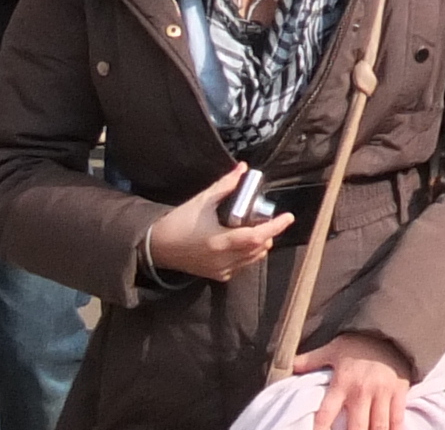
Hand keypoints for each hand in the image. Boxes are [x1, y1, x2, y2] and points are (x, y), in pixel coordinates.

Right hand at [143, 166, 292, 284]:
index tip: (288, 217)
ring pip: (252, 260)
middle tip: (266, 219)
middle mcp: (222, 260)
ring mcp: (219, 270)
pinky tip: (242, 243)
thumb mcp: (203, 201)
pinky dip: (248, 255)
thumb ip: (226, 185)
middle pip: (259, 248)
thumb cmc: (179, 222)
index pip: (257, 237)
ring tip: (256, 229)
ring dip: (260, 245)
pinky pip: (241, 267)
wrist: (156, 247)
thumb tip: (243, 168)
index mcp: (220, 242)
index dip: (275, 227)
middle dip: (269, 233)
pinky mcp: (215, 275)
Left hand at [298, 339, 413, 429]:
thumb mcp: (333, 349)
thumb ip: (312, 360)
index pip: (325, 416)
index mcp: (342, 383)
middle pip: (356, 428)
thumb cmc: (359, 343)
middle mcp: (361, 391)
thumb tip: (290, 367)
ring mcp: (382, 392)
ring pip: (378, 426)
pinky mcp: (399, 390)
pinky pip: (397, 418)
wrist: (391, 328)